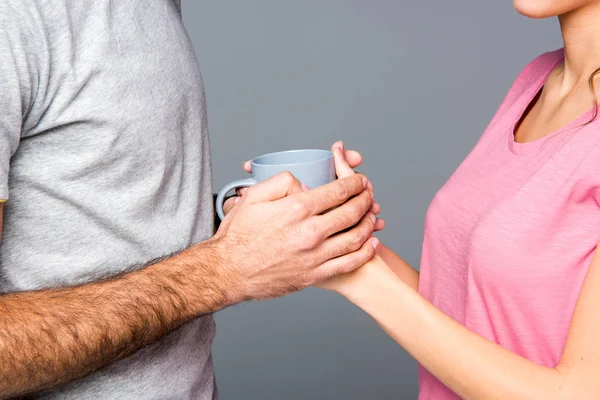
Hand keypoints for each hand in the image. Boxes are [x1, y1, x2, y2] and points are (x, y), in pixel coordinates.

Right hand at [211, 170, 378, 302]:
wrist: (228, 272)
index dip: (355, 183)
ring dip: (369, 224)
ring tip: (372, 216)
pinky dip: (365, 252)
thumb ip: (282, 182)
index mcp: (296, 209)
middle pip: (351, 212)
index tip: (360, 180)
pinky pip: (348, 263)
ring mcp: (314, 256)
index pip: (338, 191)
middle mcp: (310, 232)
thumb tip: (304, 182)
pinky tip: (370, 244)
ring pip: (355, 237)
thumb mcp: (254, 197)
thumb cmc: (238, 235)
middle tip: (369, 194)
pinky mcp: (314, 275)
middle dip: (365, 200)